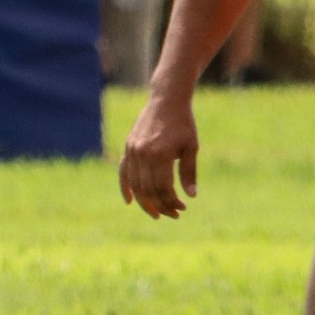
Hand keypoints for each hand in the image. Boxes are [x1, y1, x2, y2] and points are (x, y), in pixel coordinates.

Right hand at [119, 94, 198, 218]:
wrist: (166, 100)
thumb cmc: (183, 123)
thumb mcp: (191, 147)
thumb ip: (189, 172)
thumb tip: (191, 196)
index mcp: (160, 154)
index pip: (163, 188)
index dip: (172, 202)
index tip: (183, 208)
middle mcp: (143, 154)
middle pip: (148, 190)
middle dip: (160, 206)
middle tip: (173, 215)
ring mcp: (132, 151)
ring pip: (135, 185)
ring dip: (145, 202)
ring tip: (156, 213)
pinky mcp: (128, 148)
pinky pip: (123, 172)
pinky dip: (125, 188)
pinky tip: (130, 202)